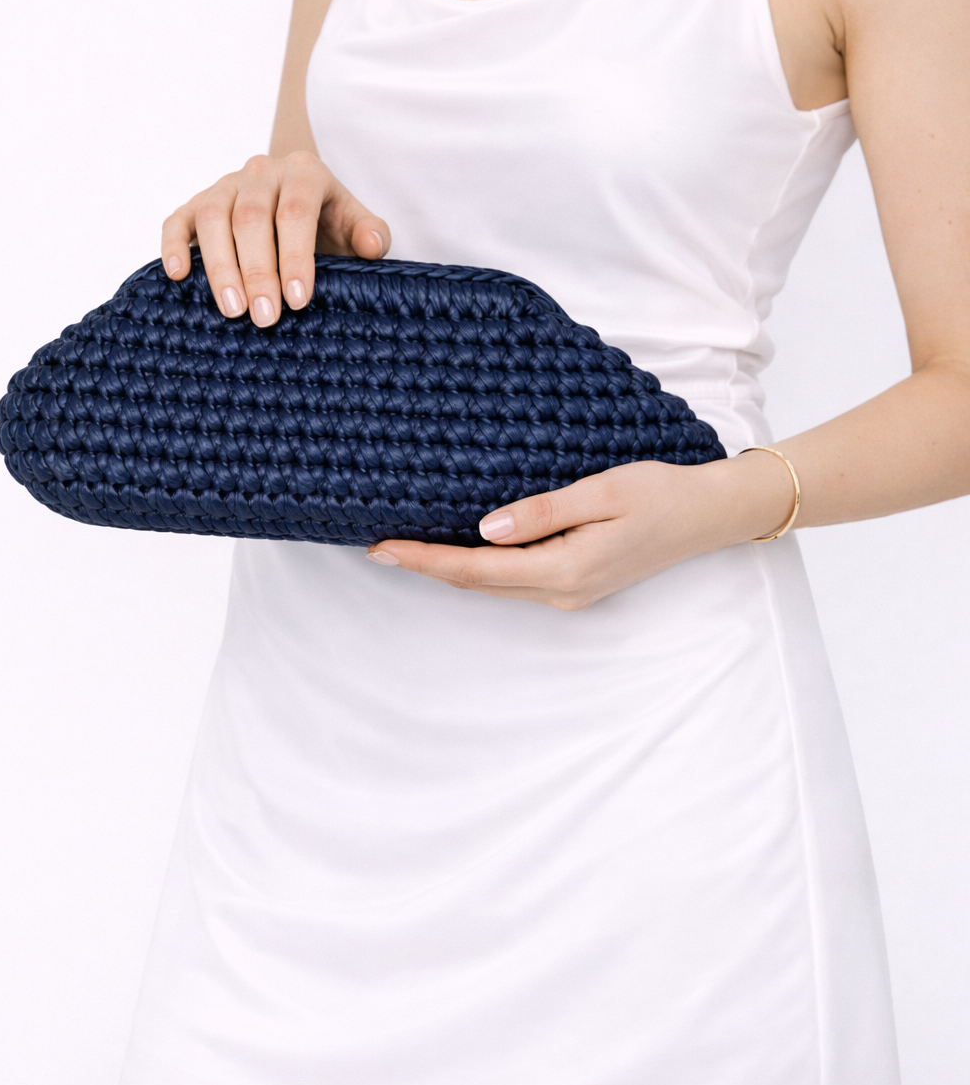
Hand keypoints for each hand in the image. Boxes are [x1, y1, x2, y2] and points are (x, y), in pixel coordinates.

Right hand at [161, 150, 390, 325]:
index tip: (298, 300)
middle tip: (265, 317)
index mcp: (304, 173)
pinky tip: (178, 276)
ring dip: (220, 266)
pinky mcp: (196, 202)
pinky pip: (178, 219)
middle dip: (258, 271)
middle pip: (252, 218)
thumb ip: (368, 232)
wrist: (296, 199)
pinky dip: (173, 246)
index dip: (296, 256)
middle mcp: (262, 172)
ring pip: (213, 218)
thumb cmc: (327, 222)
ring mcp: (225, 185)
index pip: (296, 212)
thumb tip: (373, 245)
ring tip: (232, 309)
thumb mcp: (353, 224)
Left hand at [366, 454, 798, 609]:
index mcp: (564, 570)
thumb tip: (485, 529)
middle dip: (425, 566)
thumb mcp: (603, 492)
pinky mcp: (576, 581)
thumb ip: (543, 511)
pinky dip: (478, 565)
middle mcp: (561, 591)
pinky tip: (459, 547)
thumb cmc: (661, 493)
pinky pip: (513, 578)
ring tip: (405, 544)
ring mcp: (570, 591)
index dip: (425, 560)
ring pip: (493, 584)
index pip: (476, 570)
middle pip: (477, 583)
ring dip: (448, 568)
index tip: (381, 547)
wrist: (709, 515)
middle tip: (375, 544)